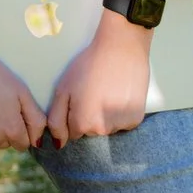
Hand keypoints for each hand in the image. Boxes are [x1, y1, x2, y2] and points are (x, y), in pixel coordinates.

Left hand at [46, 9, 152, 146]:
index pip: (73, 132)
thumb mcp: (64, 88)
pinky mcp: (136, 120)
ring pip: (107, 127)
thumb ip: (56, 119)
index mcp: (82, 123)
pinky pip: (122, 123)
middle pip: (90, 131)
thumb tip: (58, 144)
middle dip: (89, 116)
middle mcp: (102, 131)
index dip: (74, 114)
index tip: (80, 97)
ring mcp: (121, 126)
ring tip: (109, 91)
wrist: (122, 48)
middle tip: (95, 92)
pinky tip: (121, 94)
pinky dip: (121, 112)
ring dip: (106, 115)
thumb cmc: (89, 65)